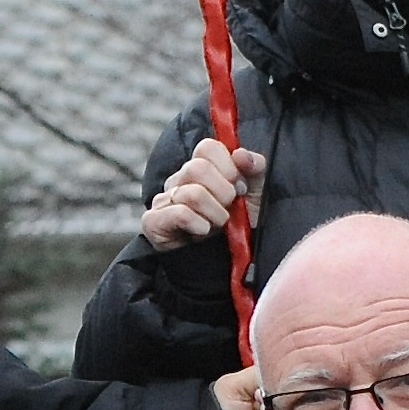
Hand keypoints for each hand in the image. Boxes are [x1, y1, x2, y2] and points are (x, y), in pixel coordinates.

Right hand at [141, 140, 263, 252]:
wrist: (222, 262)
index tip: (239, 186)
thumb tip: (241, 154)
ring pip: (192, 194)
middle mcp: (178, 179)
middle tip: (229, 208)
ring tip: (218, 225)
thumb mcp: (255, 193)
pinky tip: (202, 232)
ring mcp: (163, 200)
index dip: (228, 166)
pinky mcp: (153, 221)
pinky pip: (179, 213)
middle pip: (198, 168)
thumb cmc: (237, 224)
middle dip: (223, 193)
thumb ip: (254, 168)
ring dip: (214, 214)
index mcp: (200, 167)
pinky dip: (198, 224)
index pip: (207, 147)